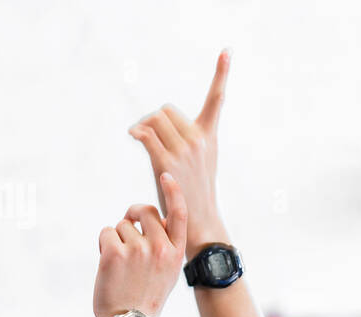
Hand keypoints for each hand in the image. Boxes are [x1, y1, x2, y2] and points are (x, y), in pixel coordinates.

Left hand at [93, 173, 187, 316]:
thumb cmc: (145, 296)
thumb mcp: (167, 272)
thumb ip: (166, 245)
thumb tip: (154, 218)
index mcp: (176, 252)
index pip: (179, 214)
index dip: (173, 191)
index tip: (166, 175)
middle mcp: (160, 248)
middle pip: (144, 212)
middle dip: (133, 218)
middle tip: (127, 233)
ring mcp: (137, 251)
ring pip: (122, 224)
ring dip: (116, 238)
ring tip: (120, 265)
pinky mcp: (114, 254)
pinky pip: (106, 232)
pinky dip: (103, 243)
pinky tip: (107, 263)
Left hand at [129, 50, 228, 255]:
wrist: (198, 222)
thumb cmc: (193, 194)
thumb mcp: (199, 163)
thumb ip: (188, 141)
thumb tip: (160, 128)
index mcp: (209, 137)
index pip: (216, 99)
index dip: (221, 73)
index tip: (226, 50)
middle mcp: (199, 139)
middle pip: (166, 110)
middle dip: (153, 119)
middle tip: (146, 133)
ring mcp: (184, 150)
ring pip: (154, 120)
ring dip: (142, 126)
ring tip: (139, 137)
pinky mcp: (166, 162)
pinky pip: (147, 135)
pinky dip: (137, 132)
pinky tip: (133, 136)